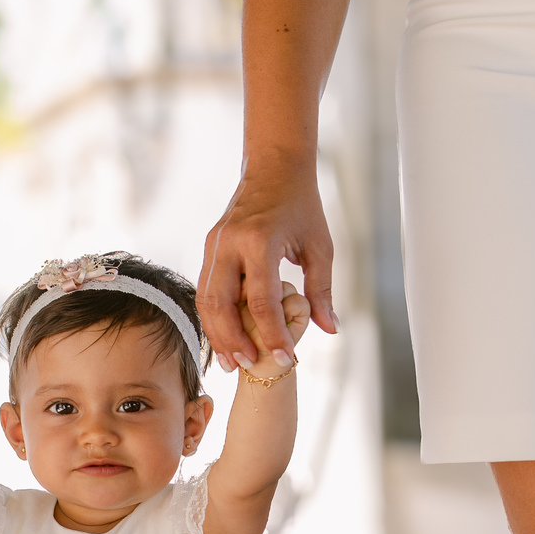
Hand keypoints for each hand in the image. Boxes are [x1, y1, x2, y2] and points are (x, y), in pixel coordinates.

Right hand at [197, 164, 336, 370]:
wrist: (274, 167)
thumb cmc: (302, 206)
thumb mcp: (320, 246)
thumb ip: (321, 290)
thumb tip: (329, 329)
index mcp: (260, 242)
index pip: (262, 301)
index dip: (273, 335)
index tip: (286, 359)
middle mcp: (230, 244)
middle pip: (221, 304)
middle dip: (234, 340)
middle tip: (249, 366)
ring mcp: (215, 245)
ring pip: (205, 300)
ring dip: (217, 333)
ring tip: (231, 361)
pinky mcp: (209, 247)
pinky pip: (205, 289)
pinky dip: (212, 317)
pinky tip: (224, 337)